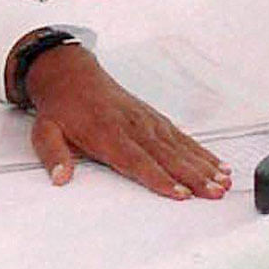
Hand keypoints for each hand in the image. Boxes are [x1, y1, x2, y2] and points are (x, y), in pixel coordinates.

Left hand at [24, 45, 229, 200]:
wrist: (71, 74)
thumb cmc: (61, 108)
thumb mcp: (45, 131)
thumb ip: (53, 155)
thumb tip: (60, 178)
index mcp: (106, 132)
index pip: (136, 160)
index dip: (159, 178)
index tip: (179, 193)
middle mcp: (132, 126)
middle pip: (166, 155)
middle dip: (193, 176)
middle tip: (213, 193)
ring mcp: (147, 120)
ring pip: (180, 146)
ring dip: (203, 165)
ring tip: (223, 182)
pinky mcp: (155, 118)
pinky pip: (181, 137)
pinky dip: (201, 151)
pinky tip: (217, 164)